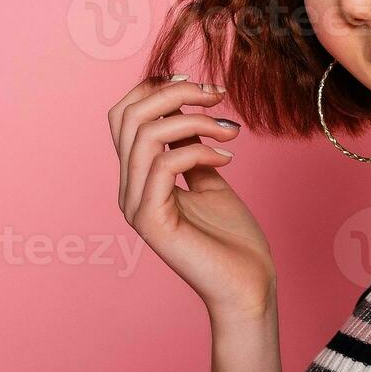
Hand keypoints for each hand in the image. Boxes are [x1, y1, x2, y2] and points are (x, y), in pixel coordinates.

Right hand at [108, 76, 274, 322]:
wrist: (247, 286)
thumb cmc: (232, 238)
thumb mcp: (209, 180)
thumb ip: (190, 148)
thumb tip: (186, 112)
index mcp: (138, 177)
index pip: (123, 115)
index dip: (156, 88)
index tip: (200, 85)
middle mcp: (128, 189)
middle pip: (129, 116)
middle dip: (176, 93)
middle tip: (218, 96)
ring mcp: (136, 206)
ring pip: (146, 135)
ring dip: (194, 120)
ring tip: (230, 131)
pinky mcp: (152, 222)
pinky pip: (164, 164)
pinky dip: (200, 150)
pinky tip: (228, 158)